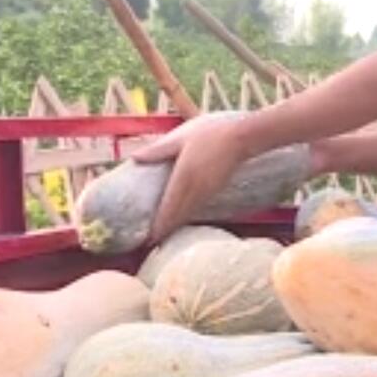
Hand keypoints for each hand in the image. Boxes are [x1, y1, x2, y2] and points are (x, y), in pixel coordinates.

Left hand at [132, 116, 249, 242]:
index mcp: (183, 177)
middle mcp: (195, 189)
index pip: (169, 208)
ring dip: (177, 224)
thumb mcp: (181, 138)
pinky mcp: (216, 189)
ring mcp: (207, 191)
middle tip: (154, 242)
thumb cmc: (210, 134)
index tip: (149, 239)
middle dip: (166, 230)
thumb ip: (158, 150)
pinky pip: (199, 208)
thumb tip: (134, 158)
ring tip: (166, 233)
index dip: (159, 226)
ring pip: (190, 213)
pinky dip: (188, 215)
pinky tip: (185, 216)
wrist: (242, 136)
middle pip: (179, 216)